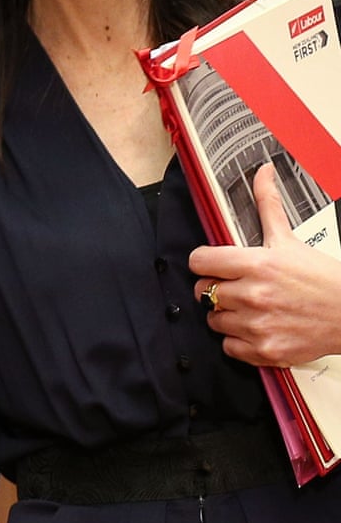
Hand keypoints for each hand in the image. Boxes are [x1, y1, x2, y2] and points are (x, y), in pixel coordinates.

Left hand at [189, 161, 340, 365]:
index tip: (212, 264)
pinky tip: (256, 327)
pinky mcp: (265, 350)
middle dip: (216, 288)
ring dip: (226, 315)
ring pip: (214, 319)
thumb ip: (268, 205)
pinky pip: (228, 347)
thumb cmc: (322, 277)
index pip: (199, 261)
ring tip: (250, 307)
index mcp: (255, 264)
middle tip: (237, 287)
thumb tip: (262, 172)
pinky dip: (238, 340)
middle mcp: (252, 295)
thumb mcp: (290, 238)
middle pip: (203, 291)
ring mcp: (257, 324)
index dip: (204, 262)